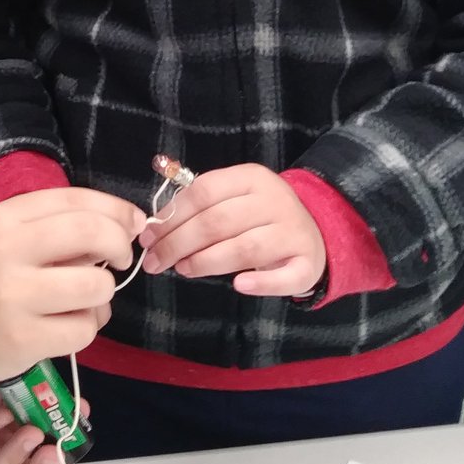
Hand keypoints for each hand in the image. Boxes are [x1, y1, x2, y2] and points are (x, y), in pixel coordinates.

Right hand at [0, 187, 144, 380]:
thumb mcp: (13, 238)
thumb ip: (61, 226)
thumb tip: (127, 225)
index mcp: (5, 218)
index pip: (75, 199)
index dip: (116, 209)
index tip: (134, 223)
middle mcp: (6, 250)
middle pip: (90, 232)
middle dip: (120, 244)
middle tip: (121, 260)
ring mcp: (14, 296)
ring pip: (95, 285)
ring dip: (103, 293)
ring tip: (86, 300)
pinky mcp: (23, 338)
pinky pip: (84, 329)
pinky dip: (87, 327)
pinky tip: (68, 326)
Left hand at [140, 164, 325, 297]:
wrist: (315, 230)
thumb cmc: (260, 215)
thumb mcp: (235, 196)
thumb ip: (201, 206)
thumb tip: (156, 226)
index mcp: (251, 178)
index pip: (204, 192)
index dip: (172, 215)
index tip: (148, 236)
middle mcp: (274, 200)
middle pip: (217, 221)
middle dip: (179, 243)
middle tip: (155, 261)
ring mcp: (293, 231)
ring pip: (244, 248)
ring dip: (207, 262)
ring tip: (183, 269)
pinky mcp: (307, 263)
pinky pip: (284, 277)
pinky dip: (261, 284)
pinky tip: (239, 286)